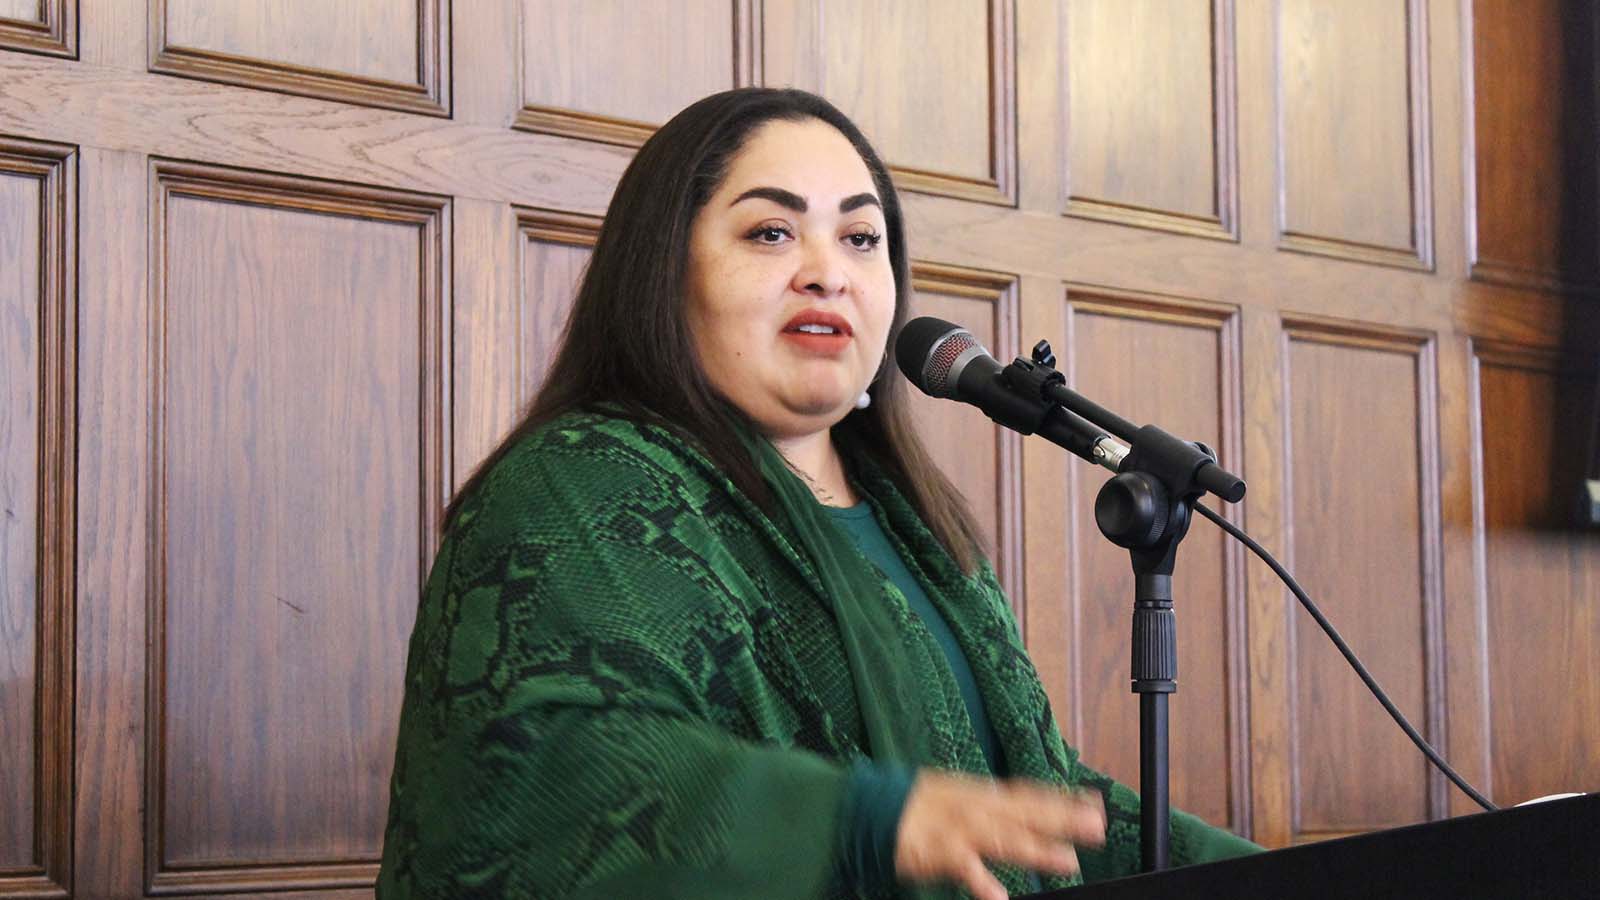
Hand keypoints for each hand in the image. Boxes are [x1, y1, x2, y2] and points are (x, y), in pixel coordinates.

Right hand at [894, 770, 1105, 899]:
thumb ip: (994, 805)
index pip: (1031, 794)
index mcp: (984, 794)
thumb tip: (1025, 810)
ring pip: (1005, 839)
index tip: (1095, 804)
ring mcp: (960, 830)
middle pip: (1027, 813)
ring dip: (1037, 849)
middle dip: (1063, 820)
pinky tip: (999, 898)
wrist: (874, 809)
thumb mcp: (960, 795)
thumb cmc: (918, 807)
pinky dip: (982, 883)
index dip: (1063, 799)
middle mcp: (978, 808)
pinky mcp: (940, 853)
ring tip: (1068, 861)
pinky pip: (965, 870)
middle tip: (1096, 827)